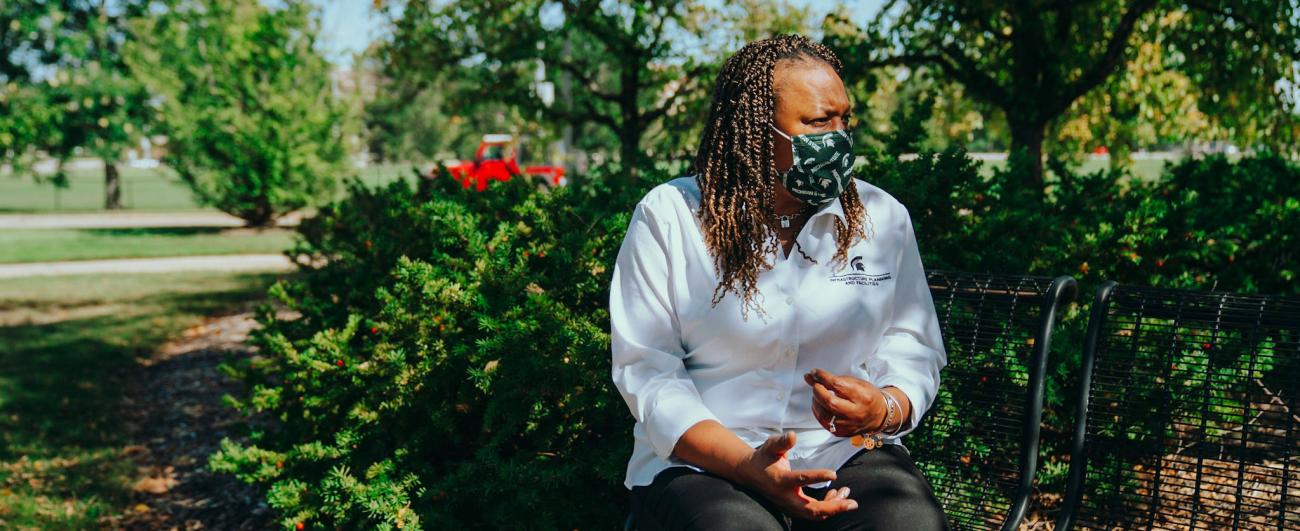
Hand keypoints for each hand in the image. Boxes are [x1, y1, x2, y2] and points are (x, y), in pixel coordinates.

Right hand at [736, 431, 858, 520]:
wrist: (751, 474)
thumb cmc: (764, 457)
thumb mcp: (771, 446)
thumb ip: (782, 442)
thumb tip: (793, 435)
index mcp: (780, 480)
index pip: (800, 480)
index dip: (817, 477)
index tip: (834, 474)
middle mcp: (786, 497)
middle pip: (812, 510)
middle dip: (834, 508)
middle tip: (853, 503)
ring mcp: (790, 506)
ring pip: (815, 514)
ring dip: (834, 507)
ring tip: (846, 494)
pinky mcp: (794, 509)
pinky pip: (814, 513)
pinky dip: (828, 507)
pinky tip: (836, 494)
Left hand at [804, 368, 886, 436]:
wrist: (879, 415)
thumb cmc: (867, 397)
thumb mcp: (855, 383)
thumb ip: (833, 379)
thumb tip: (811, 376)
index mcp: (862, 396)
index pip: (837, 385)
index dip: (822, 377)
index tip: (814, 372)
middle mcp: (856, 413)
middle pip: (829, 402)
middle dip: (817, 390)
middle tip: (815, 385)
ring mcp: (849, 425)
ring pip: (824, 414)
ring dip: (816, 401)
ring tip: (818, 395)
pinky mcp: (842, 433)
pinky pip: (824, 423)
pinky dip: (818, 412)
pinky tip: (820, 405)